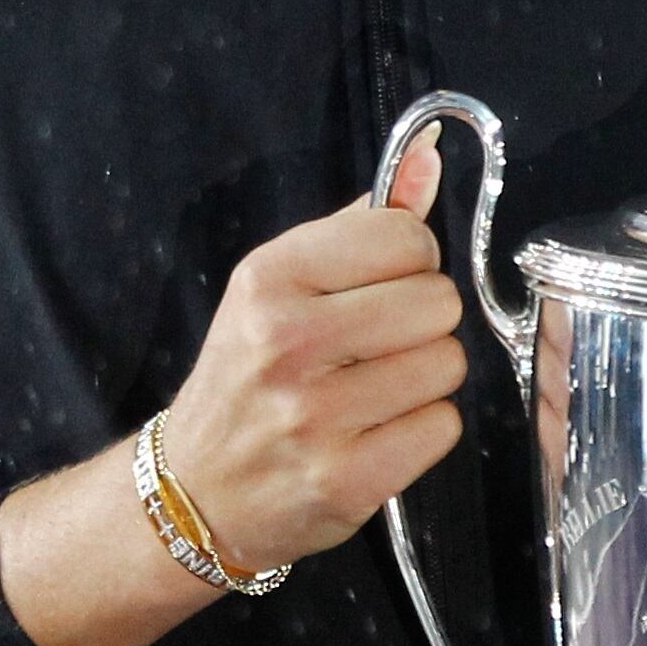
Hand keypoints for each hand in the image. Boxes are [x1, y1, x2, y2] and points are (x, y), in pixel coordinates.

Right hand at [155, 134, 470, 572]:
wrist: (198, 490)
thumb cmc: (248, 374)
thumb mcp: (281, 284)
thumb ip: (361, 222)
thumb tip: (429, 156)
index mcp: (269, 279)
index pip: (404, 237)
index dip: (408, 261)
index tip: (378, 287)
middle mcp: (288, 343)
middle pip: (438, 302)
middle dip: (422, 322)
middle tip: (378, 345)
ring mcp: (317, 417)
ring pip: (448, 364)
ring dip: (425, 378)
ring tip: (375, 390)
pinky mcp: (349, 480)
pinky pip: (443, 427)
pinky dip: (422, 430)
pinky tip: (378, 432)